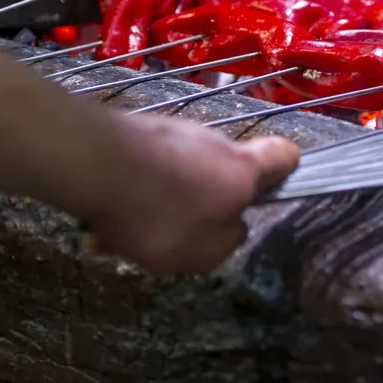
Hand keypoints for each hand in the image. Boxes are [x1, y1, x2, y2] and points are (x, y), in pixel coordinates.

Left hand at [80, 114, 299, 274]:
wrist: (97, 167)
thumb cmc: (164, 214)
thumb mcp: (207, 251)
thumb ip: (229, 240)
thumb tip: (233, 228)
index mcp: (243, 170)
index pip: (284, 155)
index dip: (285, 170)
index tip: (269, 190)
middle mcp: (213, 143)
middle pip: (220, 170)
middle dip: (198, 203)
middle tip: (174, 235)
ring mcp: (172, 133)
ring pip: (174, 174)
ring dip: (156, 204)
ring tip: (121, 235)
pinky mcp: (135, 132)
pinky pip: (139, 171)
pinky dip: (126, 196)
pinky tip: (99, 224)